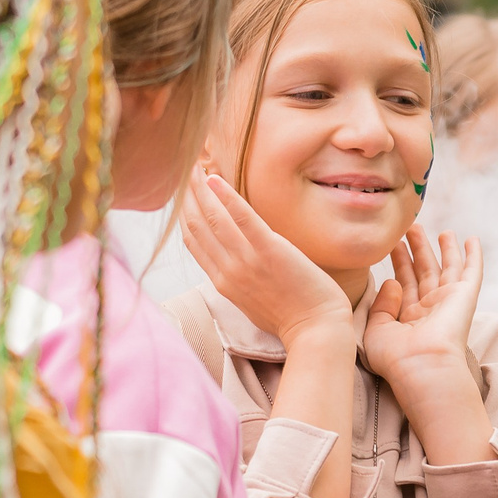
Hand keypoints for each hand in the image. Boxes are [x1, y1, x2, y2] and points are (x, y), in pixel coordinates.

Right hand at [179, 169, 355, 350]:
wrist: (315, 331)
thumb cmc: (290, 317)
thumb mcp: (252, 300)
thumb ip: (238, 278)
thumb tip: (232, 258)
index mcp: (223, 282)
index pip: (194, 241)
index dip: (185, 214)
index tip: (183, 193)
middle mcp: (228, 270)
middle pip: (197, 226)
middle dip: (187, 196)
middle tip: (182, 169)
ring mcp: (247, 261)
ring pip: (213, 219)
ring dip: (200, 189)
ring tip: (193, 166)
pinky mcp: (270, 251)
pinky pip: (243, 219)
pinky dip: (227, 197)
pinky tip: (215, 178)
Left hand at [362, 229, 479, 393]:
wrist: (422, 366)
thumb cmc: (395, 357)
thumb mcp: (375, 330)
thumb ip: (380, 305)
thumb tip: (392, 281)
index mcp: (408, 319)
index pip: (405, 283)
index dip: (400, 262)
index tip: (394, 244)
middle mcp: (429, 309)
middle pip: (425, 272)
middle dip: (419, 249)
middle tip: (413, 227)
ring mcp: (448, 302)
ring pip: (447, 268)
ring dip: (444, 249)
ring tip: (441, 230)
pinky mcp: (465, 297)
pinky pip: (471, 272)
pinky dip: (473, 255)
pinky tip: (471, 239)